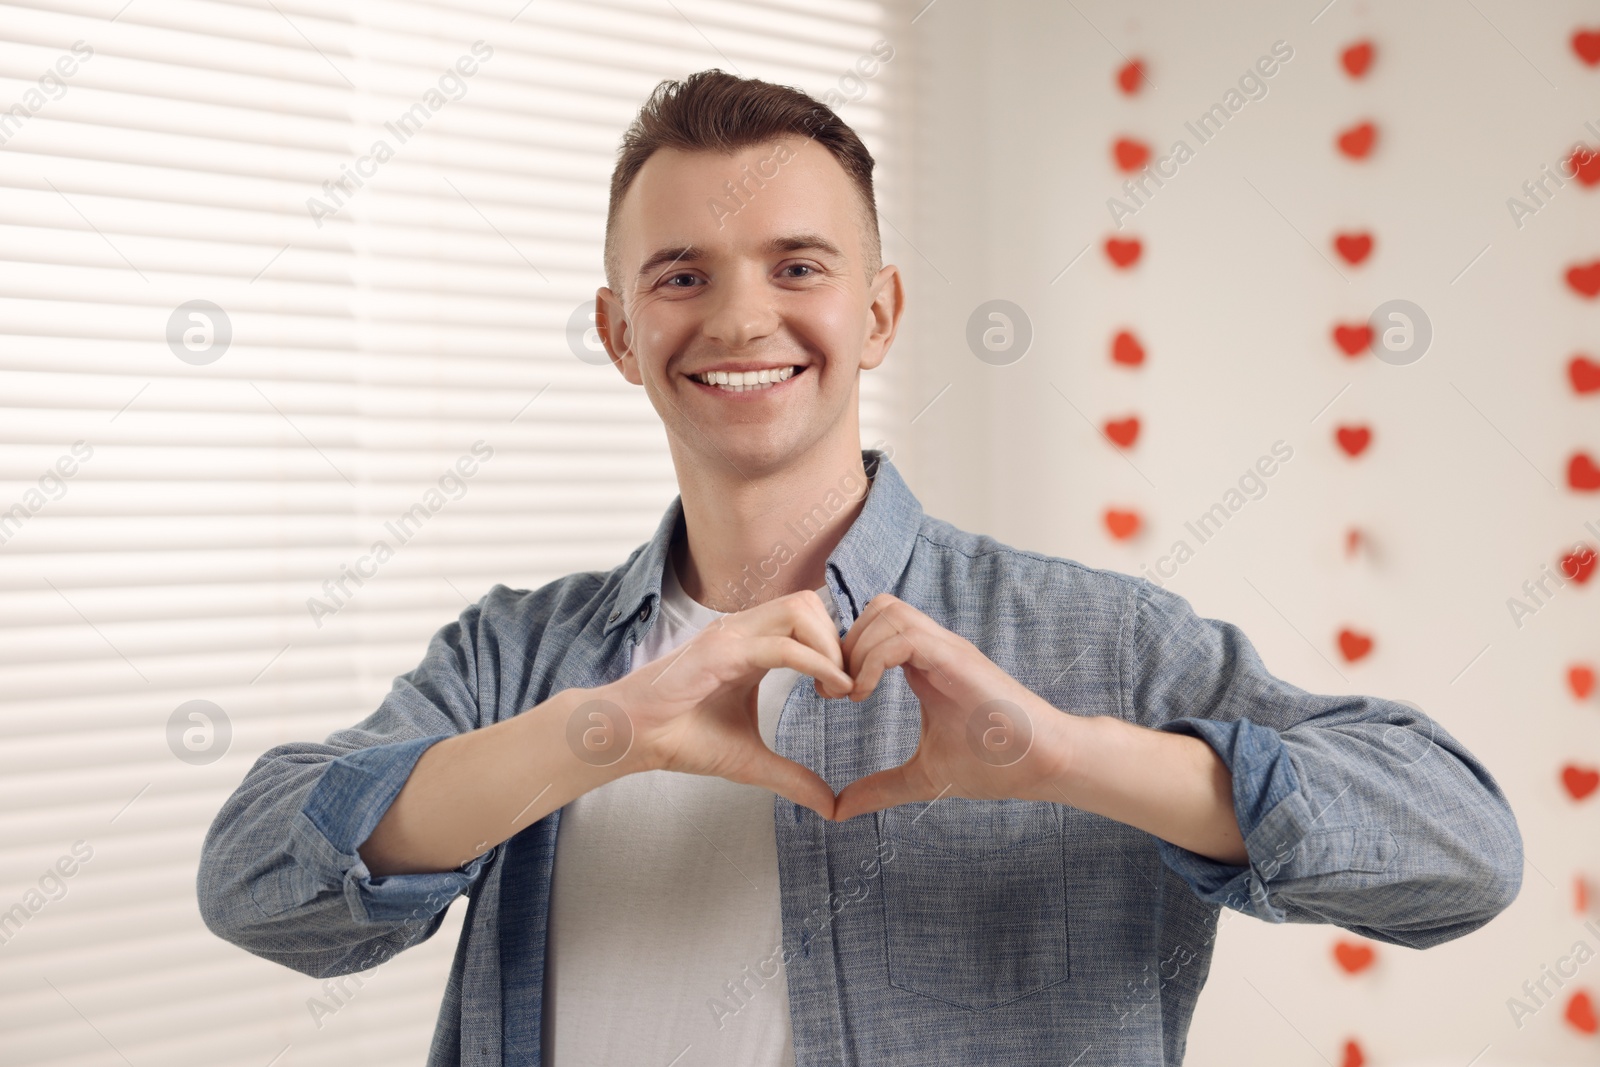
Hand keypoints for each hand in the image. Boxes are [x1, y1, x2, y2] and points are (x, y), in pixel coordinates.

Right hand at [595, 589, 853, 818]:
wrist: (633, 739)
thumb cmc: (681, 740)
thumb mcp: (750, 761)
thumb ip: (792, 777)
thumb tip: (831, 807)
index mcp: (752, 644)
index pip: (808, 618)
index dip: (836, 646)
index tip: (846, 689)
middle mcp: (744, 630)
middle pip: (810, 602)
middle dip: (839, 640)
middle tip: (844, 688)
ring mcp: (731, 635)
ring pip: (801, 610)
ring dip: (829, 646)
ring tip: (835, 689)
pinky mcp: (721, 651)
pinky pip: (781, 645)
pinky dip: (816, 662)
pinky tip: (830, 689)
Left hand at [832, 594, 1072, 820]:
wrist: (1043, 763)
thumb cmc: (993, 764)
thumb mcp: (923, 777)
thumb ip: (880, 788)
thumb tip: (838, 811)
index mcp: (925, 666)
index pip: (875, 626)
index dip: (845, 652)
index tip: (831, 696)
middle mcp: (934, 648)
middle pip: (876, 607)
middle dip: (845, 643)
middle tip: (834, 692)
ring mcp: (947, 649)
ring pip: (887, 611)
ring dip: (857, 648)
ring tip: (850, 694)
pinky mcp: (957, 659)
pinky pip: (903, 636)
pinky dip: (873, 660)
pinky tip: (865, 695)